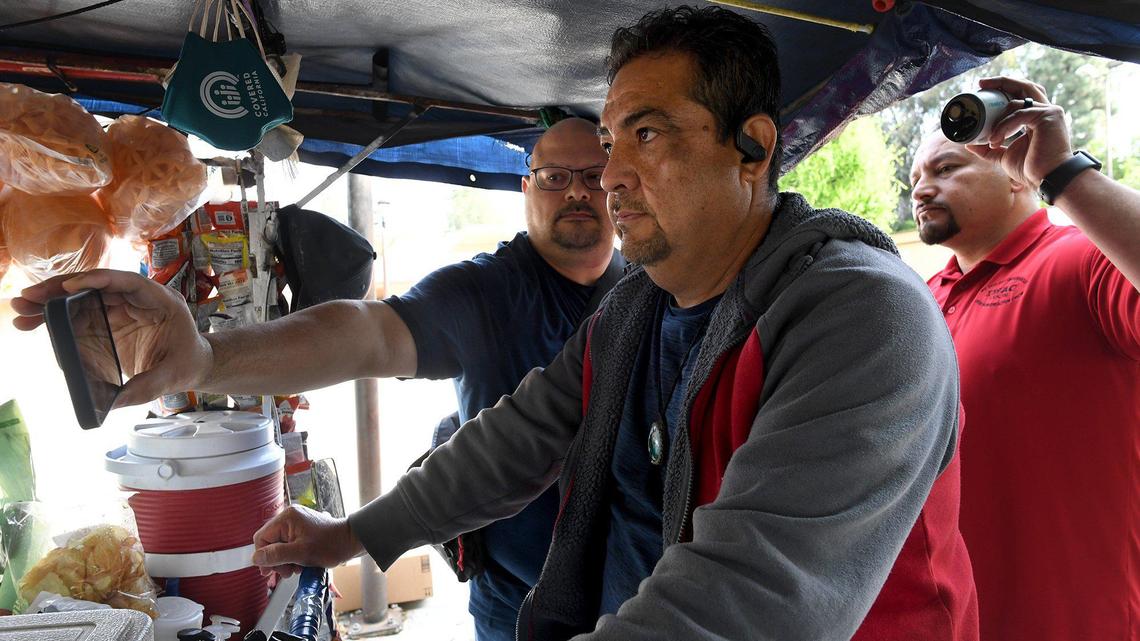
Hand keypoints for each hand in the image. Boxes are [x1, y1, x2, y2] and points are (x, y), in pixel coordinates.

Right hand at [10, 269, 210, 407]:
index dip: (99, 280)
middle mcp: (138, 298)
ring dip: (51, 301)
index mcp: (161, 301)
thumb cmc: (187, 363)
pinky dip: (57, 317)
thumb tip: (112, 403)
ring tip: (21, 310)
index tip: (71, 286)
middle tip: (29, 297)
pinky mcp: (109, 320)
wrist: (193, 363)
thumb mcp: (173, 376)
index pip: (129, 282)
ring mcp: (121, 307)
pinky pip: (80, 313)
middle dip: (61, 289)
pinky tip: (34, 323)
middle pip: (96, 285)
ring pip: (83, 297)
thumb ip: (147, 387)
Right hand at [252, 505, 363, 577]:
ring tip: (296, 568)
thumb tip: (256, 558)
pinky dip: (293, 556)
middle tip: (287, 572)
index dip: (264, 556)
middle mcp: (290, 517)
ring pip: (280, 546)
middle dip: (277, 560)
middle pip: (270, 542)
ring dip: (285, 560)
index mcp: (287, 518)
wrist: (352, 542)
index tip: (270, 571)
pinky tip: (301, 564)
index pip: (262, 538)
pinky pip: (290, 545)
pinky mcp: (303, 530)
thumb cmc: (331, 545)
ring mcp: (297, 523)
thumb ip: (276, 555)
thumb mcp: (301, 553)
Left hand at [965, 76, 1073, 188]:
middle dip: (1002, 82)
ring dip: (998, 120)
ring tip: (990, 140)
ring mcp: (1049, 111)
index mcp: (1036, 117)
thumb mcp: (1004, 156)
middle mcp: (1045, 110)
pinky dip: (1004, 126)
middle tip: (981, 84)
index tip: (983, 88)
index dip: (1004, 88)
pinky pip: (1019, 115)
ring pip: (1016, 103)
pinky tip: (996, 140)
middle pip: (1024, 86)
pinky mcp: (1048, 116)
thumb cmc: (1032, 169)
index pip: (1021, 94)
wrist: (1048, 179)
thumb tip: (969, 143)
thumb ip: (988, 149)